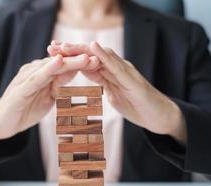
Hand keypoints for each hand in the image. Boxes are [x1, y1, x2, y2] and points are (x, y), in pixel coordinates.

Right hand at [0, 54, 99, 143]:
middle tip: (97, 56)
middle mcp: (35, 72)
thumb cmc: (26, 109)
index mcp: (43, 74)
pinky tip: (58, 62)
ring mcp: (26, 78)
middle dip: (79, 59)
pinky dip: (47, 70)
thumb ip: (59, 86)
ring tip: (84, 57)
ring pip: (50, 68)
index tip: (100, 62)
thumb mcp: (48, 97)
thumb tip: (73, 76)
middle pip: (60, 63)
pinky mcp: (20, 88)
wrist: (3, 123)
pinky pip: (35, 78)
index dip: (82, 64)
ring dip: (68, 61)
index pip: (65, 66)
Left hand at [48, 41, 185, 141]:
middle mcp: (117, 68)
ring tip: (65, 45)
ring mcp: (126, 72)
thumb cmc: (136, 105)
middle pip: (91, 55)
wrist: (159, 116)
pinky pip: (117, 66)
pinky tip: (94, 47)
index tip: (51, 54)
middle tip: (51, 47)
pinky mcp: (133, 80)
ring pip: (102, 56)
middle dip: (71, 50)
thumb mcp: (113, 94)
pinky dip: (105, 56)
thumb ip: (101, 82)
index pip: (87, 61)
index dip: (69, 56)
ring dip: (82, 49)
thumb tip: (87, 73)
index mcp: (110, 73)